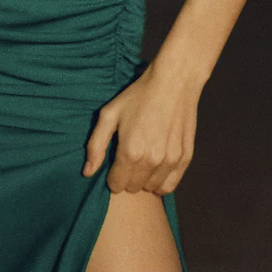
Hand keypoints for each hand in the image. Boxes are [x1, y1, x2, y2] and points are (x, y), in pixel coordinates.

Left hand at [82, 63, 198, 194]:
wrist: (173, 82)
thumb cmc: (138, 96)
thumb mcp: (109, 114)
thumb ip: (96, 145)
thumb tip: (87, 173)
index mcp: (130, 151)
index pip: (117, 185)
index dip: (112, 176)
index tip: (114, 164)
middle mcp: (151, 161)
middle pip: (133, 187)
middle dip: (127, 177)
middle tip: (127, 158)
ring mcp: (170, 161)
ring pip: (152, 188)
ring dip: (144, 179)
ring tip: (142, 160)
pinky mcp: (184, 158)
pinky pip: (170, 185)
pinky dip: (161, 181)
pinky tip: (155, 167)